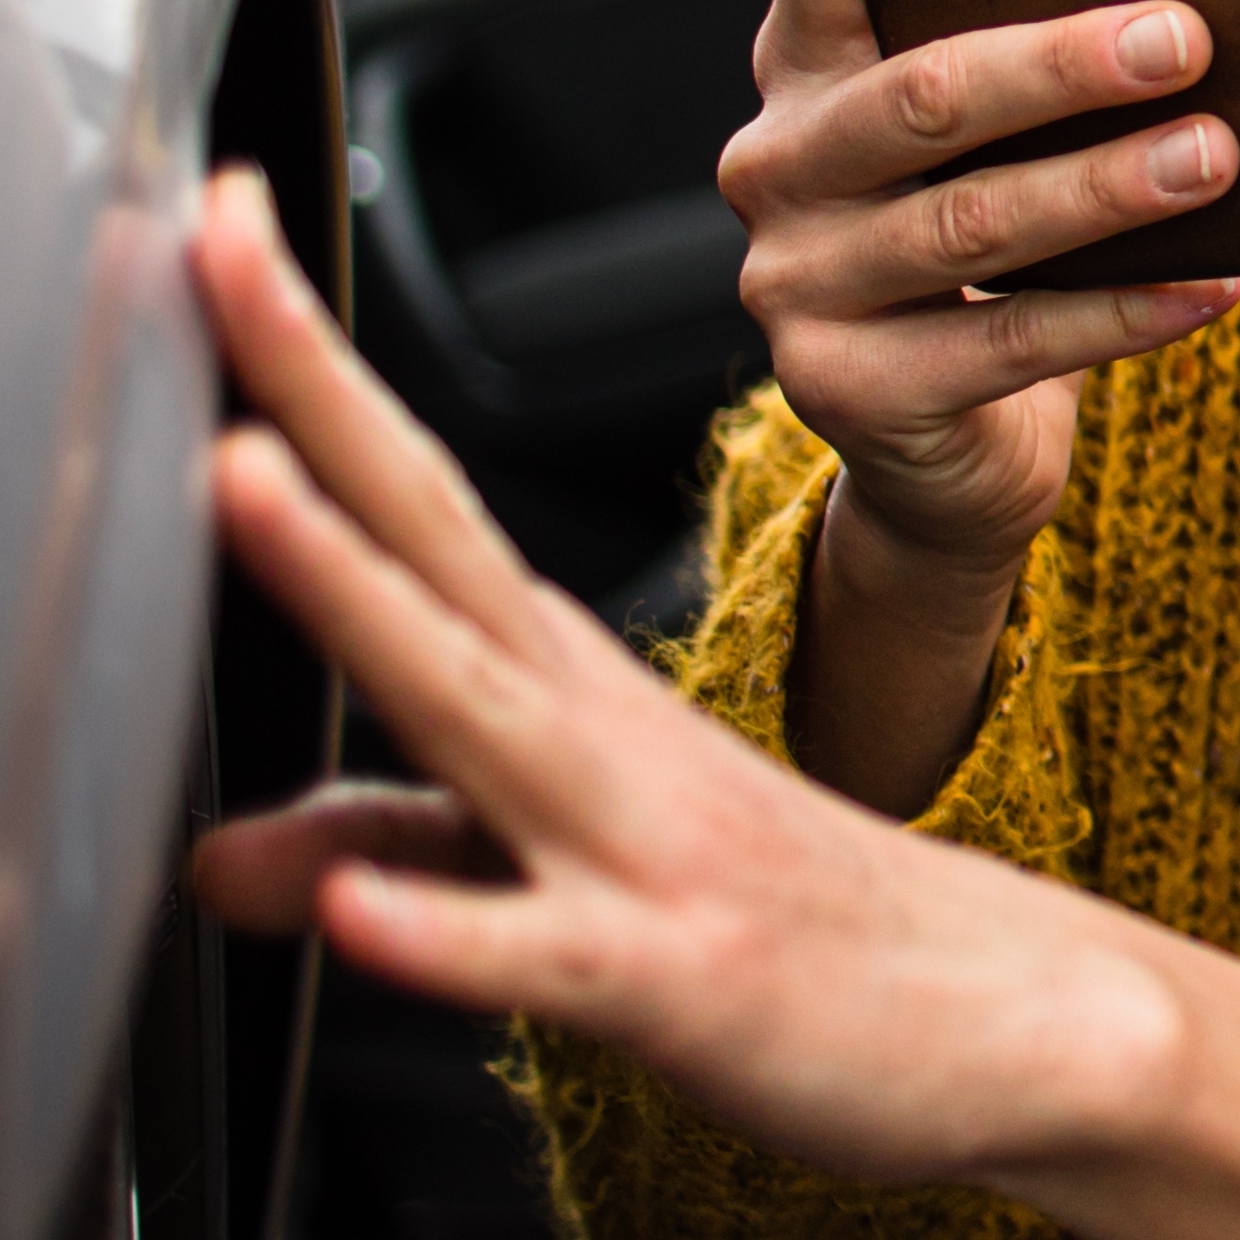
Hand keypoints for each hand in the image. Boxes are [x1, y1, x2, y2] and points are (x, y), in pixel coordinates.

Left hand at [182, 173, 1167, 1185]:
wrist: (1024, 1018)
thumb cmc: (792, 936)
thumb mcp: (563, 888)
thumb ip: (397, 856)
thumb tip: (219, 860)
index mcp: (563, 682)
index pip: (411, 499)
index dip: (304, 370)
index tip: (218, 221)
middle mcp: (591, 729)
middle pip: (430, 537)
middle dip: (312, 388)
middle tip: (215, 240)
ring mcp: (636, 845)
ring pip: (471, 702)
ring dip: (353, 584)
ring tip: (239, 477)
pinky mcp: (675, 978)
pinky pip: (544, 955)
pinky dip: (445, 929)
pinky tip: (355, 910)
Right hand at [717, 0, 1239, 591]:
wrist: (938, 441)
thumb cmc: (990, 244)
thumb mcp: (995, 138)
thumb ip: (1049, 62)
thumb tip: (1207, 10)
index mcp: (805, 62)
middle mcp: (778, 162)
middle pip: (919, 89)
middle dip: (1061, 61)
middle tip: (1186, 38)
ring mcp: (799, 282)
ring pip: (968, 219)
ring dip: (1105, 185)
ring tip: (1217, 156)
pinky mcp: (850, 389)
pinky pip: (1006, 343)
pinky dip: (1123, 312)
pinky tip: (1212, 285)